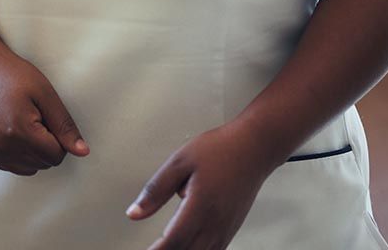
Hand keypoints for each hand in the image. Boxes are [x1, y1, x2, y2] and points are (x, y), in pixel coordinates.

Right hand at [0, 46, 89, 175]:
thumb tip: (83, 151)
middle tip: (35, 116)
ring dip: (33, 151)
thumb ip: (64, 125)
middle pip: (43, 163)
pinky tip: (13, 129)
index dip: (58, 137)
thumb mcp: (45, 93)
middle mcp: (2, 146)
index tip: (48, 117)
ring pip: (30, 168)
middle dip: (46, 143)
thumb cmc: (13, 75)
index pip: (56, 155)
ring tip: (23, 122)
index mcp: (19, 131)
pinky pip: (13, 166)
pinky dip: (19, 153)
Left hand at [126, 121, 274, 249]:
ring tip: (166, 247)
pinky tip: (190, 246)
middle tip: (153, 248)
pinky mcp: (232, 228)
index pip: (173, 241)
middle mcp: (215, 224)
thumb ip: (156, 189)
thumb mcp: (179, 161)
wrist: (253, 148)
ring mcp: (226, 229)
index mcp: (200, 207)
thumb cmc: (219, 150)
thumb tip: (135, 212)